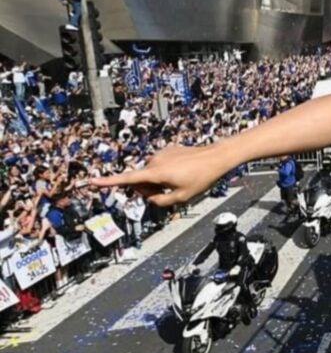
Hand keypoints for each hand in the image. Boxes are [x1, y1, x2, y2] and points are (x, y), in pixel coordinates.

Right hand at [90, 143, 230, 205]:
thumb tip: (149, 198)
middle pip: (141, 180)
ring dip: (159, 180)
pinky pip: (160, 165)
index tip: (91, 181)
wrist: (216, 157)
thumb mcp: (181, 198)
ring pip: (151, 173)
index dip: (108, 182)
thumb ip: (160, 202)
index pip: (127, 179)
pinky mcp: (168, 150)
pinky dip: (165, 172)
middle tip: (171, 191)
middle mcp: (155, 160)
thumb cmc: (201, 178)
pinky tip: (182, 172)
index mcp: (156, 173)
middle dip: (150, 189)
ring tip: (181, 180)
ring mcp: (161, 154)